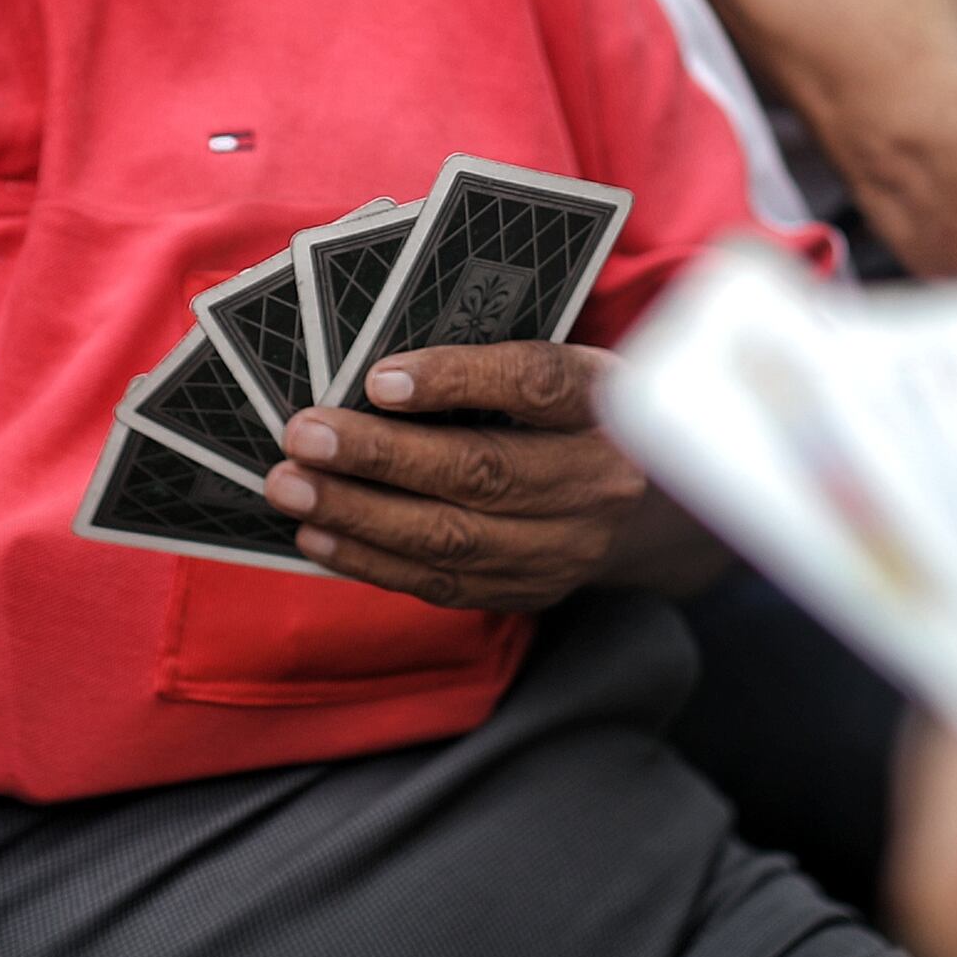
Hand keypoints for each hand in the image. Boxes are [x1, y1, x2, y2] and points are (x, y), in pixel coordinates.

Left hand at [264, 341, 697, 611]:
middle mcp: (596, 481)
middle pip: (481, 470)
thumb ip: (498, 364)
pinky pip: (445, 584)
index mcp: (607, 402)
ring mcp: (566, 548)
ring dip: (359, 516)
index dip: (458, 379)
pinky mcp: (533, 591)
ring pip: (453, 539)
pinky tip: (320, 538)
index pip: (537, 384)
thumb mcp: (573, 368)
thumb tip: (380, 368)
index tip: (381, 377)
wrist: (665, 513)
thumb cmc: (590, 416)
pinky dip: (374, 562)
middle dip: (380, 457)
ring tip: (292, 490)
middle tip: (302, 435)